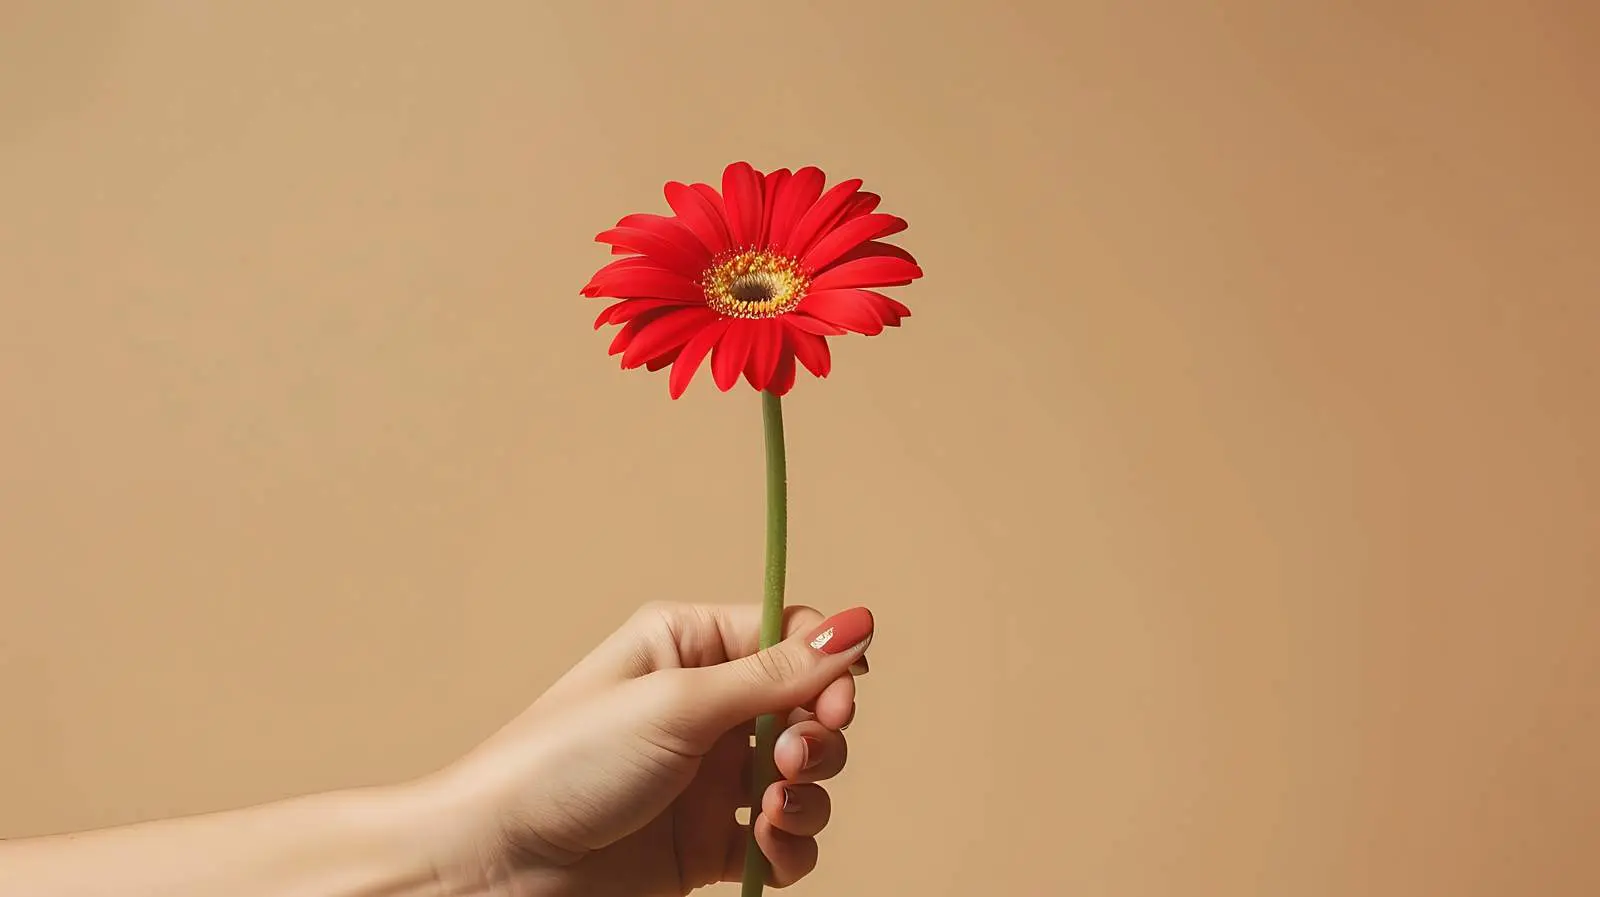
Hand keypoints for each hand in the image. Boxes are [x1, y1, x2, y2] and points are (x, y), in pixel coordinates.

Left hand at [417, 601, 874, 895]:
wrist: (497, 867)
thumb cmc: (563, 764)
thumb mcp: (676, 705)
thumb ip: (775, 674)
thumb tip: (859, 625)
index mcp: (687, 646)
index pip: (789, 634)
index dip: (825, 664)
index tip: (837, 699)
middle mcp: (703, 706)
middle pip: (807, 707)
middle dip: (819, 733)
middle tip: (793, 757)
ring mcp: (707, 778)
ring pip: (804, 776)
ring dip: (810, 792)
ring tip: (775, 806)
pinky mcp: (707, 844)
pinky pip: (783, 840)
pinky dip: (791, 846)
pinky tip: (769, 847)